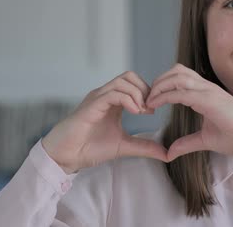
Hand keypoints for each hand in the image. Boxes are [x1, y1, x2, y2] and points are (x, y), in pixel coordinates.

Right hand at [42, 71, 167, 173]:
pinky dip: (128, 100)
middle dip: (145, 89)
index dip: (147, 93)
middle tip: (150, 109)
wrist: (66, 157)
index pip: (134, 83)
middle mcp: (105, 95)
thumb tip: (166, 153)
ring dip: (138, 94)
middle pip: (130, 76)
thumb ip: (144, 147)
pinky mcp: (91, 105)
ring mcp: (97, 98)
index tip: (153, 111)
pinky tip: (135, 113)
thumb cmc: (90, 148)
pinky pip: (113, 93)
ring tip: (143, 112)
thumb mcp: (124, 146)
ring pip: (123, 81)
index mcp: (113, 101)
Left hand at [146, 63, 232, 160]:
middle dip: (158, 82)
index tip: (151, 101)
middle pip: (176, 71)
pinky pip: (180, 91)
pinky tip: (154, 106)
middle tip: (146, 99)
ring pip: (177, 76)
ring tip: (149, 101)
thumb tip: (170, 152)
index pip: (181, 78)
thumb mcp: (206, 140)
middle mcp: (207, 87)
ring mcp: (208, 91)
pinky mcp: (208, 99)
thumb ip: (187, 143)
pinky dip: (163, 96)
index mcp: (207, 93)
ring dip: (159, 86)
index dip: (164, 85)